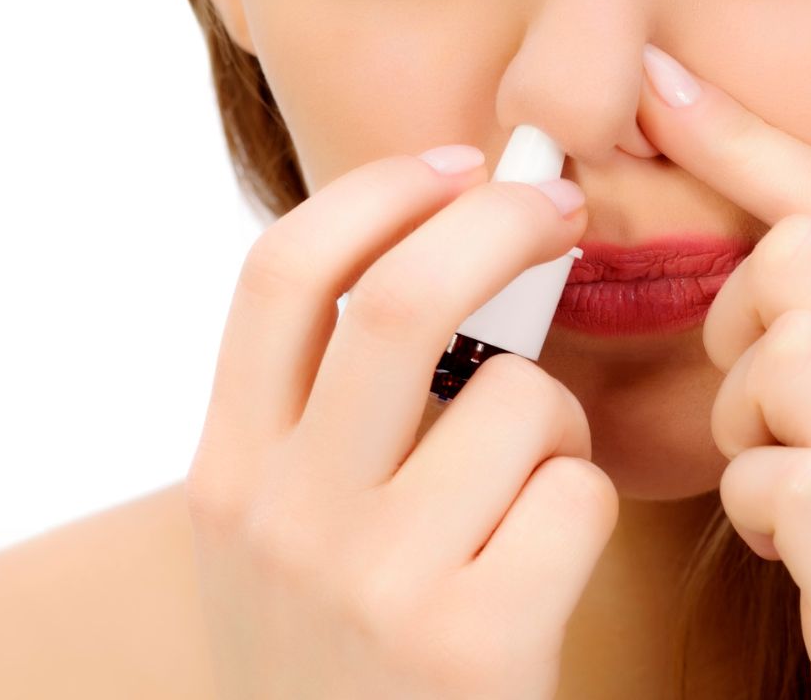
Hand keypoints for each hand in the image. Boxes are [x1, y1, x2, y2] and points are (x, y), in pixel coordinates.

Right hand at [184, 149, 612, 699]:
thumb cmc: (348, 666)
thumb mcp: (287, 542)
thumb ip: (325, 416)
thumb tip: (436, 242)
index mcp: (225, 474)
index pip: (279, 272)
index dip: (379, 190)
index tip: (458, 162)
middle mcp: (279, 520)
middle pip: (400, 296)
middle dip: (500, 222)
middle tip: (562, 210)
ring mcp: (369, 584)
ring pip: (518, 397)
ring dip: (558, 417)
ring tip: (533, 484)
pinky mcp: (468, 644)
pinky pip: (573, 495)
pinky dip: (585, 504)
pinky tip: (549, 561)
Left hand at [636, 44, 810, 699]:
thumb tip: (772, 234)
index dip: (747, 138)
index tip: (655, 81)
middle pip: (805, 256)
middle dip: (738, 319)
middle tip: (759, 407)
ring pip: (786, 346)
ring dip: (744, 419)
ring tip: (777, 483)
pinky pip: (775, 473)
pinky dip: (751, 504)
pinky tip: (784, 543)